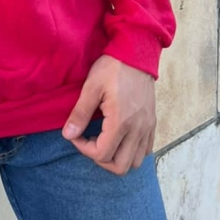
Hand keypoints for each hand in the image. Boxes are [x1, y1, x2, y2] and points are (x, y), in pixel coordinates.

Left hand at [62, 55, 155, 174]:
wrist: (137, 53)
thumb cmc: (112, 68)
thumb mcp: (91, 87)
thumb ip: (80, 113)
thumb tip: (67, 135)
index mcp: (120, 122)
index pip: (101, 154)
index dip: (83, 148)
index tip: (76, 134)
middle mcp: (137, 129)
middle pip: (120, 167)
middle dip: (100, 159)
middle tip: (89, 141)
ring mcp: (147, 127)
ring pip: (135, 162)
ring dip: (117, 157)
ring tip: (104, 140)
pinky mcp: (152, 122)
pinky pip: (145, 150)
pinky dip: (131, 151)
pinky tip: (119, 136)